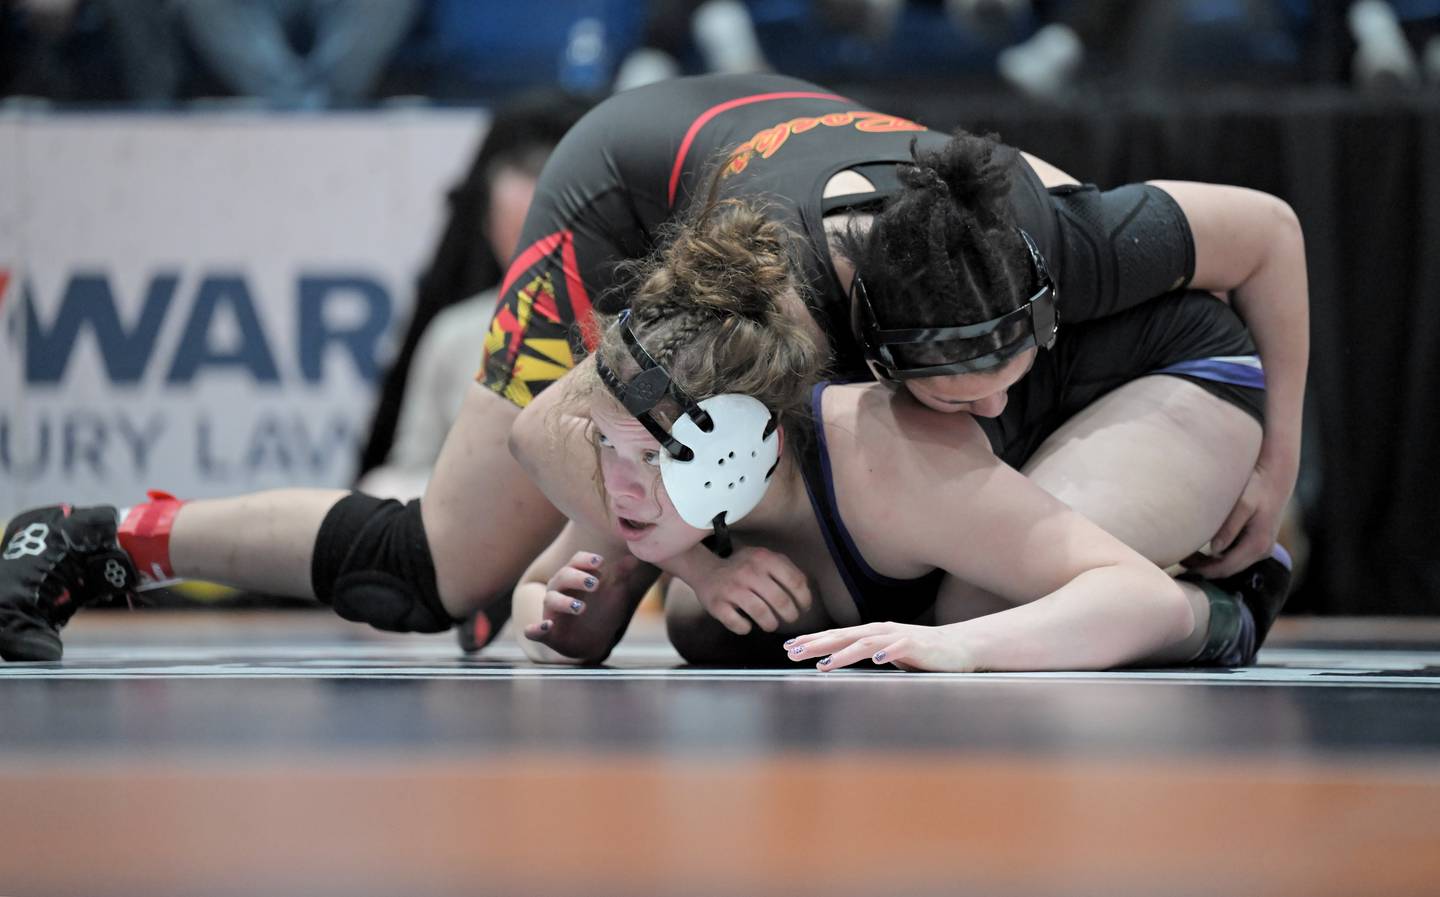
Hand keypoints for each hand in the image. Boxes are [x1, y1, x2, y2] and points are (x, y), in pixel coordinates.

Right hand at [522, 551, 647, 660]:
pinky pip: (534, 631)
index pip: (576, 561)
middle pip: (563, 577)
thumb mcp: (614, 594)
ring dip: (563, 602)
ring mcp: (551, 611)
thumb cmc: (601, 610)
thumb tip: (633, 559)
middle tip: (595, 584)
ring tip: (580, 608)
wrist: (593, 641)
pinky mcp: (547, 634)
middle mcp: (559, 591)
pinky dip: (536, 629)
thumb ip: (621, 576)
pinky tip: (546, 626)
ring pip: (550, 600)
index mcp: (576, 577)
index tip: (600, 561)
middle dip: (577, 578)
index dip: (586, 560)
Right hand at [669, 545, 811, 634]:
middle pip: (780, 600)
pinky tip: (747, 625)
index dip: (804, 598)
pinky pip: (738, 623)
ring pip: (762, 613)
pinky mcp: (717, 604)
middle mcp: (748, 572)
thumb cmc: (743, 568)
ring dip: (771, 623)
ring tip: (771, 624)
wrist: (705, 570)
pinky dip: (745, 628)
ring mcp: (732, 588)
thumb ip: (786, 570)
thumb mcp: (764, 558)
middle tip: (790, 618)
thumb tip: (806, 594)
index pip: (795, 581)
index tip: (804, 607)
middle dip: (790, 614)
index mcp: (764, 558)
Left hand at [784, 622, 977, 671]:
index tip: (790, 646)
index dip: (814, 640)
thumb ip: (865, 656)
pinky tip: (876, 659)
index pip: (837, 635)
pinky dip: (886, 653)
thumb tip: (836, 662)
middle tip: (794, 651)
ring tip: (825, 663)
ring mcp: (898, 636)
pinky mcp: (916, 645)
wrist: (959, 647)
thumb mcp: (886, 655)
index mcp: (872, 633)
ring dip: (844, 653)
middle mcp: (881, 631)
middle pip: (844, 636)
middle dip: (817, 644)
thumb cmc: (921, 652)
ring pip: (865, 642)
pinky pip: (899, 648)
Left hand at [1186, 460, 1294, 577]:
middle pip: (1228, 569)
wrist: (1277, 477)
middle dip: (1204, 569)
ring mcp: (1261, 548)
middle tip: (1180, 563)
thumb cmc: (1258, 487)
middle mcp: (1262, 551)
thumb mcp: (1243, 504)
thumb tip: (1214, 550)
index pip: (1227, 567)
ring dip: (1209, 564)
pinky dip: (1218, 557)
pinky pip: (1234, 556)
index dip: (1204, 571)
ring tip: (1186, 558)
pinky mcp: (1256, 543)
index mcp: (1258, 544)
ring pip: (1231, 564)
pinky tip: (1200, 551)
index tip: (1184, 569)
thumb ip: (1229, 527)